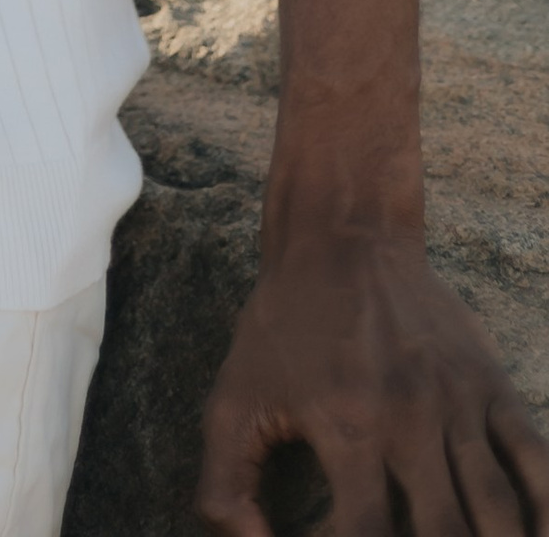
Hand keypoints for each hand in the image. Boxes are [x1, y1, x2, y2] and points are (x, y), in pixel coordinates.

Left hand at [200, 234, 548, 534]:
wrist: (342, 234)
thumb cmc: (282, 324)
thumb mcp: (232, 398)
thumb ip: (225, 484)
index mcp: (344, 428)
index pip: (366, 536)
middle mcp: (408, 420)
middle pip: (444, 535)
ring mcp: (457, 403)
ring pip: (497, 512)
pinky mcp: (490, 385)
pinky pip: (537, 462)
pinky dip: (546, 513)